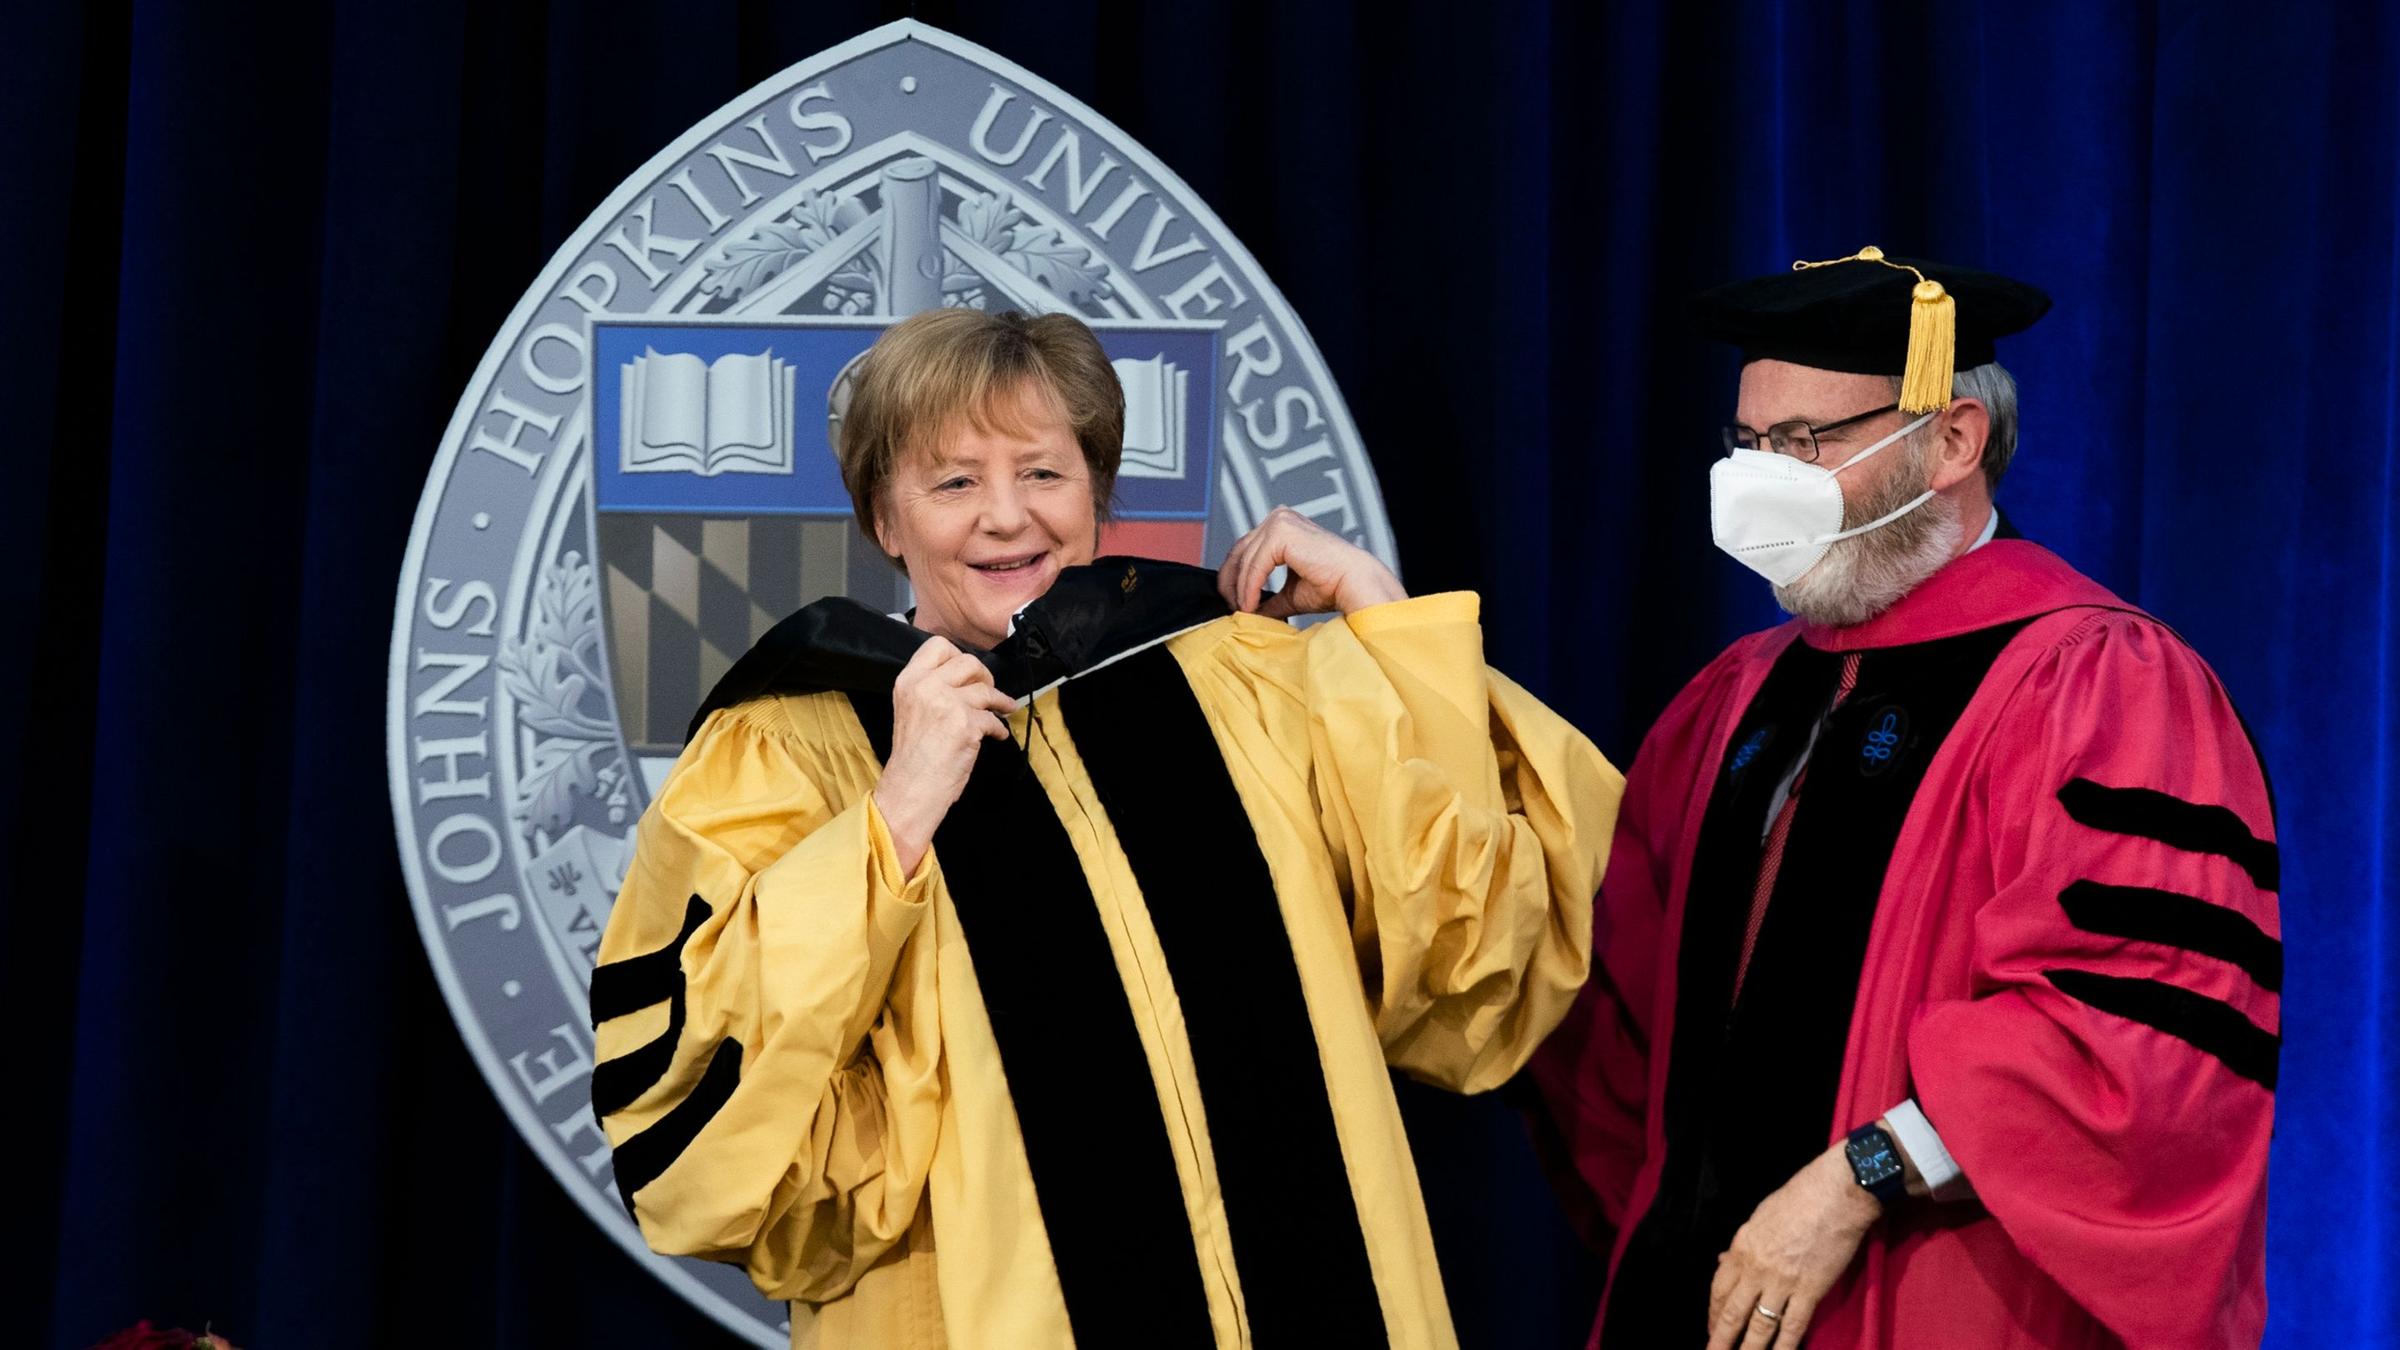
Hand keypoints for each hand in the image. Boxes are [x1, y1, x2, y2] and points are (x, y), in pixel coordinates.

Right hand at [872, 637, 1013, 873]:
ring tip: (1004, 709)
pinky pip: (993, 718)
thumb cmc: (913, 756)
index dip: (958, 655)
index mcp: (909, 681)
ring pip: (985, 689)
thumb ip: (931, 689)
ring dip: (1000, 701)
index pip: (938, 645)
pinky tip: (996, 736)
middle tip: (987, 691)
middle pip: (968, 661)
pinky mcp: (965, 723)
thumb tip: (966, 679)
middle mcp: (926, 686)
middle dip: (984, 676)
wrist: (911, 788)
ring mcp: (946, 703)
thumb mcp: (912, 710)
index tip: (967, 673)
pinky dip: (999, 729)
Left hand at [1216, 506, 1405, 619]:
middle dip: (1231, 582)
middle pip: (1240, 550)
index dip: (1235, 577)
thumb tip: (1248, 610)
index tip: (1235, 601)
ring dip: (1241, 589)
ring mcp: (1280, 521)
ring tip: (1244, 610)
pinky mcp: (1281, 532)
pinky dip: (1250, 588)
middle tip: (1232, 607)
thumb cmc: (1332, 584)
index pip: (1246, 549)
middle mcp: (1280, 518)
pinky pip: (1255, 565)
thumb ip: (1268, 597)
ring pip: (1245, 560)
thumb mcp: (1290, 592)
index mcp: (1283, 526)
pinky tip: (1251, 605)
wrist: (1354, 582)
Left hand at [1704, 1143, 1881, 1349]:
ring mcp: (1782, 1282)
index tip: (1713, 1329)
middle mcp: (1755, 1269)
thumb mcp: (1759, 1217)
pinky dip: (1784, 1347)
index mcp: (1741, 1248)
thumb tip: (1725, 1261)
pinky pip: (1792, 1327)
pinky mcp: (1810, 1291)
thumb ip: (1742, 1245)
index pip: (1719, 1290)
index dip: (1714, 1314)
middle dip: (1720, 1340)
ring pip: (1759, 1326)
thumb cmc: (1799, 1198)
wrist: (1835, 1195)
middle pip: (1732, 1313)